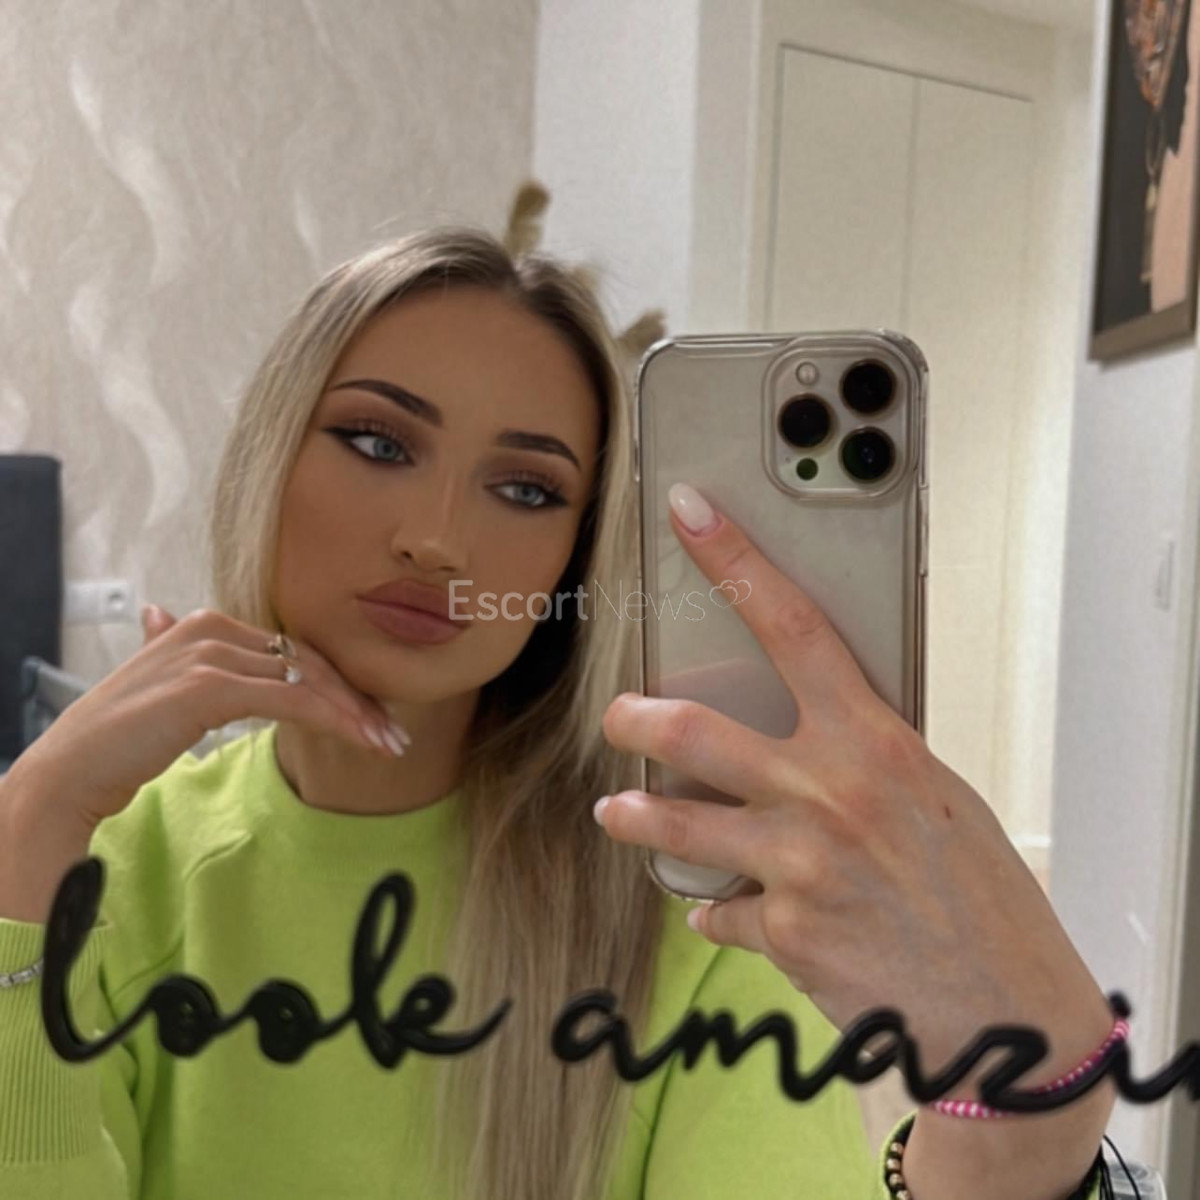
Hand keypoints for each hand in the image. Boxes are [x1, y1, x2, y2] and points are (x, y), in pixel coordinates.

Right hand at [6, 605, 407, 835]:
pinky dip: (331, 719)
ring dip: (354, 714)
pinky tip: (358, 740)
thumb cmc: (117, 736)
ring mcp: (210, 653)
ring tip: (387, 744)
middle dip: (356, 699)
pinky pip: (290, 700)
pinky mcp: (209, 686)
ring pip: (306, 680)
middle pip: (306, 661)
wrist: (71, 770)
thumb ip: (166, 646)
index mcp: (207, 624)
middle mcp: (211, 628)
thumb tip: (161, 614)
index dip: (337, 684)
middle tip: (393, 733)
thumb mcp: (153, 681)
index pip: (293, 651)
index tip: (372, 716)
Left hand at [597, 484, 1112, 1100]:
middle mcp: (828, 794)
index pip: (792, 626)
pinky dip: (721, 912)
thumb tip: (801, 742)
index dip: (734, 561)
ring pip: (677, 822)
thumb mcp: (933, 797)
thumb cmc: (980, 897)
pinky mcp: (780, 932)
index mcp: (875, 743)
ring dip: (637, 815)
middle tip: (619, 715)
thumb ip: (860, 758)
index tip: (689, 515)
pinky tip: (732, 915)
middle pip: (695, 729)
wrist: (1006, 1012)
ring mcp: (797, 865)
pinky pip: (720, 913)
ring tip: (617, 811)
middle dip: (636, 718)